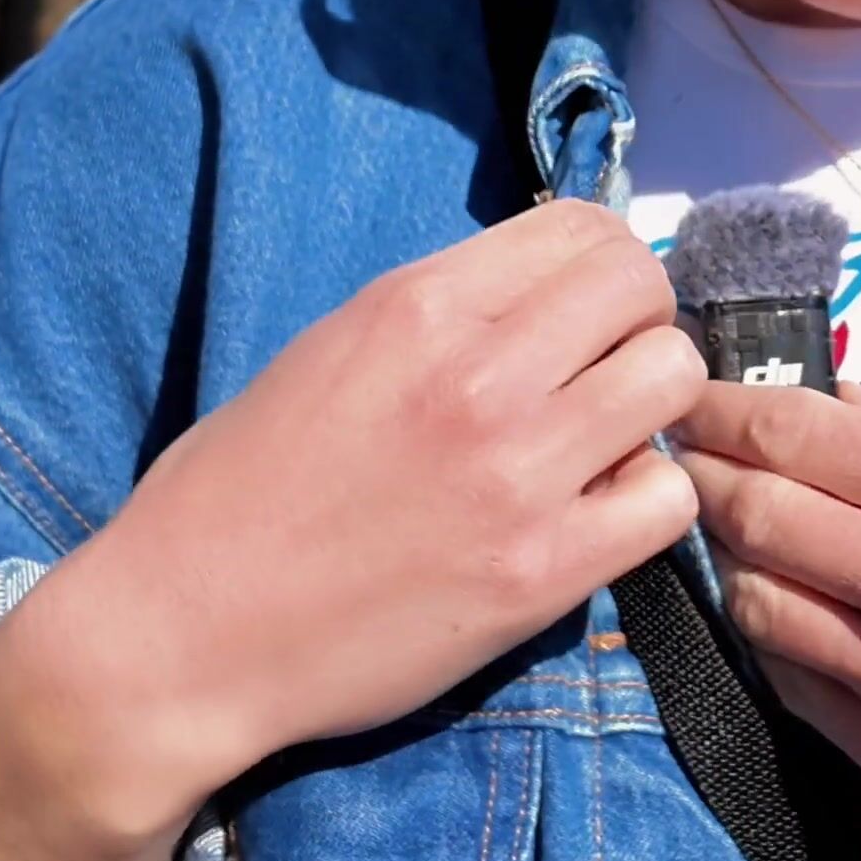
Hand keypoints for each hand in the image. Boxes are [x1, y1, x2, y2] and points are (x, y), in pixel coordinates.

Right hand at [0, 200, 703, 860]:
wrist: (185, 633)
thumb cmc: (237, 492)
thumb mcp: (329, 350)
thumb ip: (441, 314)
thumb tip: (539, 292)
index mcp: (417, 304)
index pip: (583, 228)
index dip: (600, 265)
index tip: (582, 310)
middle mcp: (480, 371)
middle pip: (643, 289)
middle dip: (638, 323)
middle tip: (602, 375)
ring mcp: (518, 472)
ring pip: (674, 380)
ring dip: (652, 408)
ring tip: (603, 446)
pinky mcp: (542, 571)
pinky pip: (667, 500)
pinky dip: (645, 505)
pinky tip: (595, 519)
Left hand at [671, 381, 860, 860]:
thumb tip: (834, 411)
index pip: (787, 431)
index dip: (721, 408)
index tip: (694, 398)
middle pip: (748, 511)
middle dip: (706, 475)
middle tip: (686, 458)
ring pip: (754, 604)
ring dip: (737, 564)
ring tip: (738, 540)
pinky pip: (796, 690)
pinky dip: (782, 645)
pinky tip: (794, 622)